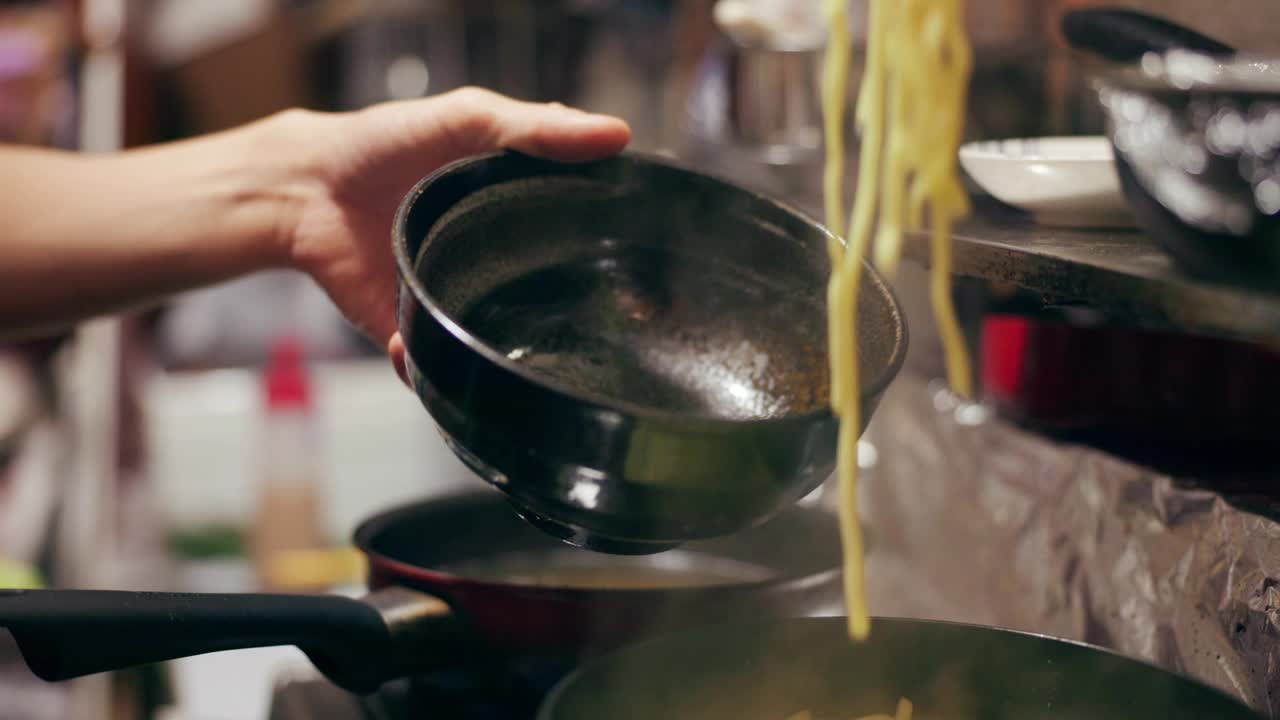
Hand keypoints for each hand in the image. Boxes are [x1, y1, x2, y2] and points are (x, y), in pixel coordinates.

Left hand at [281, 88, 629, 379]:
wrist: (305, 185)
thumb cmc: (389, 142)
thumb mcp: (470, 120)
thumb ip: (538, 128)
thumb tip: (618, 134)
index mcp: (521, 216)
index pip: (583, 243)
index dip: (616, 260)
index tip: (649, 277)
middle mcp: (498, 268)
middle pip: (551, 309)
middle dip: (576, 327)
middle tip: (607, 335)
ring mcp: (457, 305)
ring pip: (496, 350)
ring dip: (504, 361)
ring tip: (514, 360)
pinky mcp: (412, 334)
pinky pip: (432, 368)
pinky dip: (425, 368)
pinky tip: (413, 350)